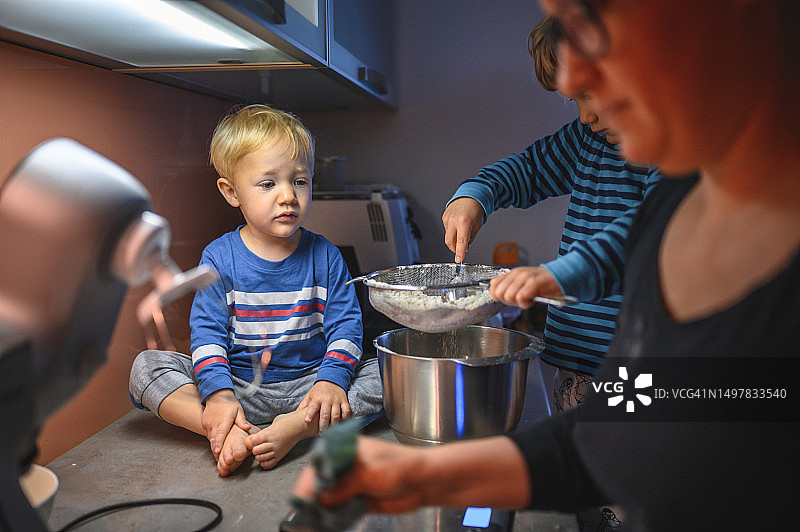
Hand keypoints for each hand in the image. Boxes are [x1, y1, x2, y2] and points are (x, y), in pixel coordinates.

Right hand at [202, 389, 250, 458]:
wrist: (216, 395)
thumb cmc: (229, 403)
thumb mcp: (238, 410)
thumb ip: (241, 420)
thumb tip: (247, 428)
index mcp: (223, 421)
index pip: (220, 434)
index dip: (218, 443)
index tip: (217, 452)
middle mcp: (213, 423)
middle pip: (214, 439)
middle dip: (216, 450)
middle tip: (220, 460)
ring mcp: (207, 424)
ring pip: (210, 438)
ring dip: (214, 446)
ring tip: (218, 456)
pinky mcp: (204, 424)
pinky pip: (208, 434)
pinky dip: (211, 440)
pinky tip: (215, 446)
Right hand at [294, 436, 427, 513]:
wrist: (422, 482)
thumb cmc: (398, 468)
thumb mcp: (367, 473)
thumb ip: (343, 486)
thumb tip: (320, 500)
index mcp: (344, 449)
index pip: (318, 465)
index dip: (308, 483)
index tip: (301, 499)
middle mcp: (344, 466)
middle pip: (320, 483)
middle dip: (311, 499)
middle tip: (303, 516)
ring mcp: (349, 484)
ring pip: (327, 499)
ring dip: (320, 511)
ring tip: (311, 523)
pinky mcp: (356, 500)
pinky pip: (338, 510)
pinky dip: (332, 518)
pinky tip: (325, 524)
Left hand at [298, 380, 350, 430]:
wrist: (332, 379)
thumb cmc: (318, 390)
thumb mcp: (310, 395)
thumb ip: (304, 405)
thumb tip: (295, 415)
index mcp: (317, 398)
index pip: (312, 407)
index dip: (309, 414)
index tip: (307, 421)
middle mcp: (327, 400)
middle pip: (325, 415)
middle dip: (323, 426)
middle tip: (321, 433)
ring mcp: (336, 401)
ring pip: (336, 415)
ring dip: (333, 424)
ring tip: (330, 431)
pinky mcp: (344, 401)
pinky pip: (346, 411)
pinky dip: (345, 418)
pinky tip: (341, 422)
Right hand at [442, 197, 483, 263]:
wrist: (470, 195)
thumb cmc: (476, 209)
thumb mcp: (477, 225)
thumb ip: (470, 238)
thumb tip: (465, 248)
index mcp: (464, 222)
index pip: (461, 242)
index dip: (459, 253)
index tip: (458, 260)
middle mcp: (454, 220)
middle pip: (449, 242)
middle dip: (454, 249)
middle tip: (460, 251)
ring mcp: (447, 218)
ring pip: (448, 236)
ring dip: (454, 239)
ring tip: (462, 232)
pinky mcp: (444, 217)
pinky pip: (447, 229)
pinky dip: (452, 231)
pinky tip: (458, 225)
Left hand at [489, 266, 562, 308]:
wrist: (561, 276)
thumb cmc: (544, 282)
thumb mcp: (523, 281)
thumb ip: (510, 286)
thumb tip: (498, 295)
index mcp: (513, 273)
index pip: (493, 285)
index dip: (498, 296)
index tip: (509, 298)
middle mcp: (517, 274)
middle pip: (499, 293)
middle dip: (508, 301)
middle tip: (520, 300)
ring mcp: (525, 278)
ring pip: (508, 296)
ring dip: (518, 303)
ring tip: (528, 299)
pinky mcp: (533, 283)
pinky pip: (520, 298)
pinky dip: (525, 304)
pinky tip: (532, 300)